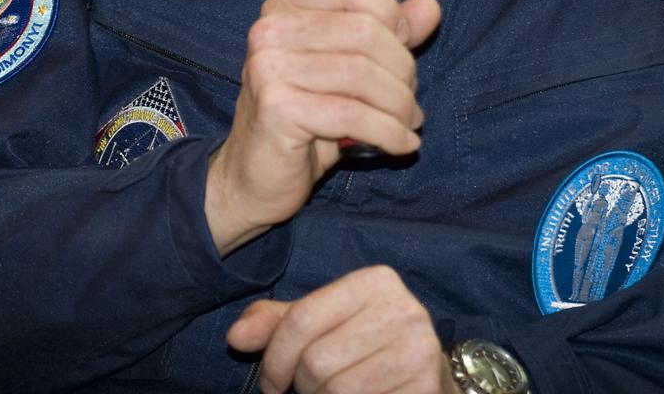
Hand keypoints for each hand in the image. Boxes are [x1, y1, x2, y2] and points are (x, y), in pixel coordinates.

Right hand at [205, 0, 440, 254]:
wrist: (253, 177)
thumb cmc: (304, 120)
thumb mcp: (348, 71)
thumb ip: (387, 35)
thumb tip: (429, 7)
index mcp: (285, 8)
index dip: (389, 14)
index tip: (406, 49)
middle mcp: (271, 29)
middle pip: (364, 31)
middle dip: (402, 71)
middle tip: (410, 102)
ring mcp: (268, 66)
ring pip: (362, 74)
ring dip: (399, 105)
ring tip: (407, 124)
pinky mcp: (276, 106)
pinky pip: (352, 114)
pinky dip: (389, 132)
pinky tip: (401, 144)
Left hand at [226, 265, 459, 393]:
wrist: (427, 377)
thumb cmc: (365, 348)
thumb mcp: (324, 324)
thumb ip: (279, 323)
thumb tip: (236, 336)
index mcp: (376, 281)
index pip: (301, 319)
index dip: (274, 359)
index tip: (271, 383)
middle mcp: (404, 308)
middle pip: (317, 361)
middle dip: (303, 387)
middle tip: (311, 391)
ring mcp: (419, 350)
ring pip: (337, 391)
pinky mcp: (426, 387)